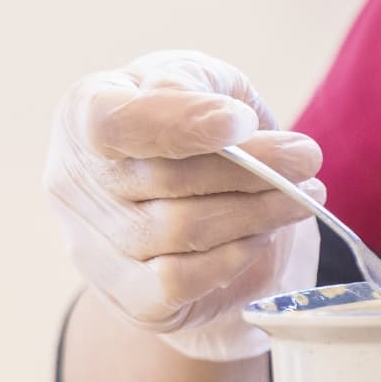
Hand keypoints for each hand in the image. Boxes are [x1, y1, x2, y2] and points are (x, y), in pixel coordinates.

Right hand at [45, 50, 322, 360]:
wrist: (198, 209)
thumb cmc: (198, 132)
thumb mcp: (203, 83)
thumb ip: (203, 86)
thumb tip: (226, 123)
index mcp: (83, 113)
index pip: (112, 122)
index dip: (177, 123)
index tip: (241, 120)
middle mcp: (73, 182)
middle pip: (166, 180)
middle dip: (252, 168)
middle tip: (307, 158)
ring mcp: (92, 247)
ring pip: (183, 231)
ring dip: (258, 212)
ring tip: (301, 194)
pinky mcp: (127, 298)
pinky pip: (181, 282)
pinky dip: (232, 257)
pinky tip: (260, 235)